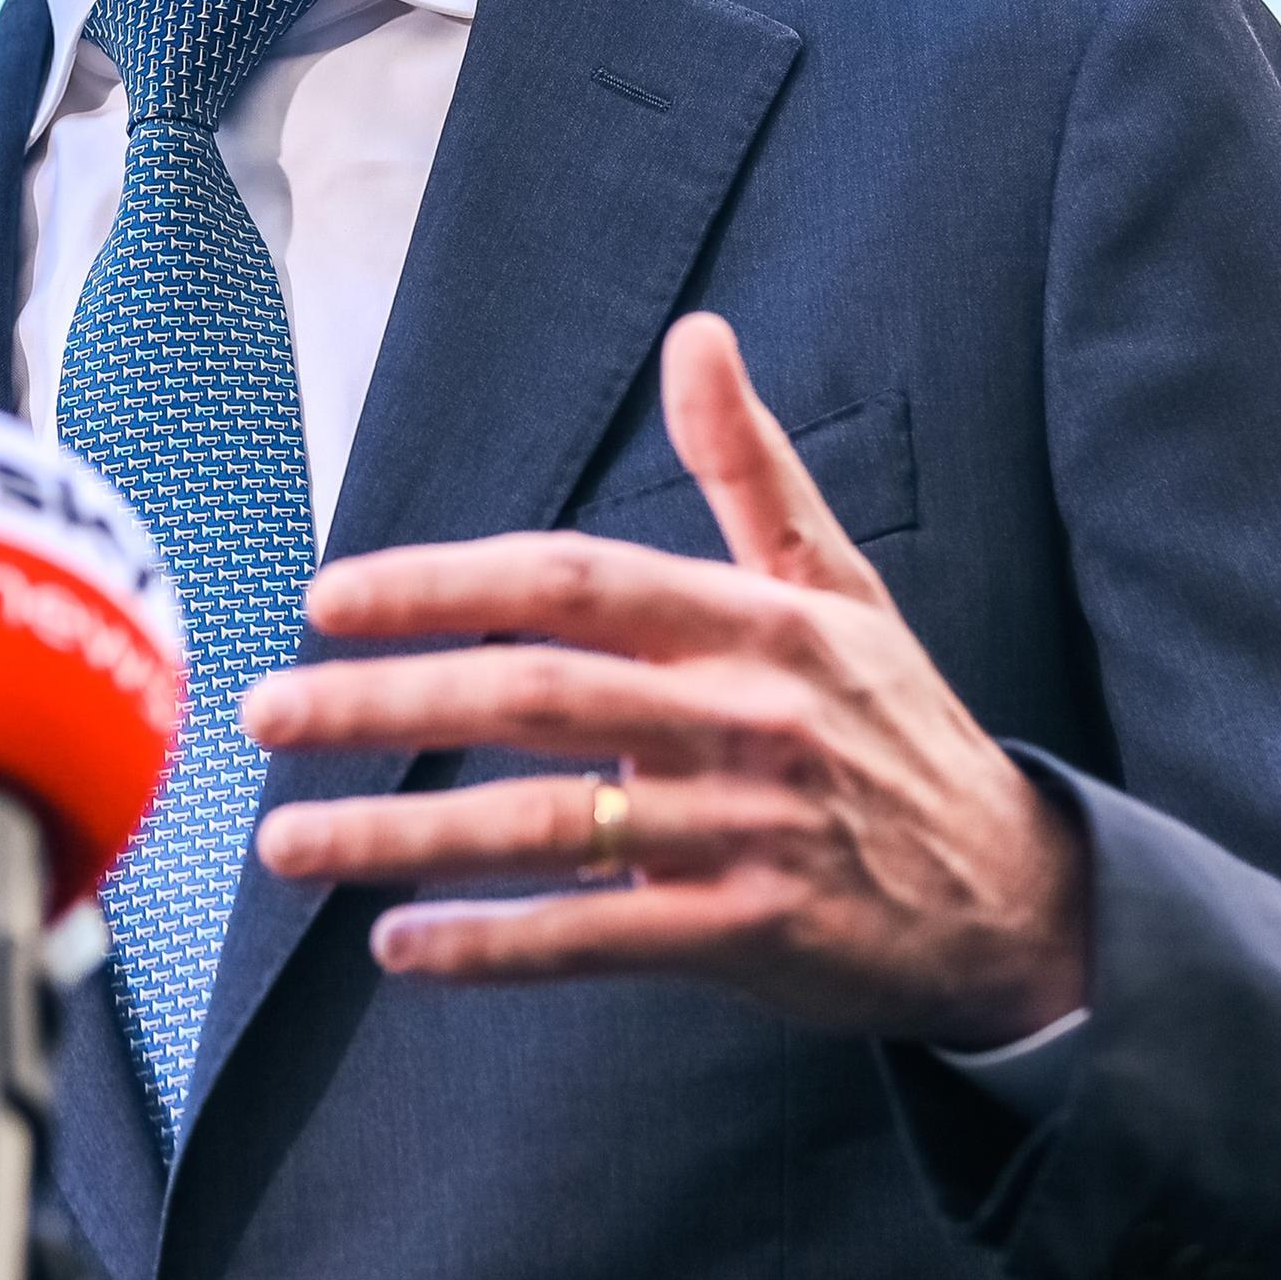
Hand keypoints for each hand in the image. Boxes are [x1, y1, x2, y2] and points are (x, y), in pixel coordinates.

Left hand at [245, 312, 1090, 1041]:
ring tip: (289, 841)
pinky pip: (595, 939)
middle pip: (533, 696)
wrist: (1014, 899)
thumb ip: (749, 469)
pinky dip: (491, 946)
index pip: (572, 581)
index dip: (445, 583)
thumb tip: (697, 333)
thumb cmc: (895, 731)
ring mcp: (745, 832)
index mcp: (756, 624)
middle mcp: (746, 719)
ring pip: (545, 827)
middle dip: (385, 700)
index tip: (329, 596)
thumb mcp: (843, 588)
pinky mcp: (748, 936)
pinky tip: (399, 944)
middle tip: (266, 711)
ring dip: (403, 833)